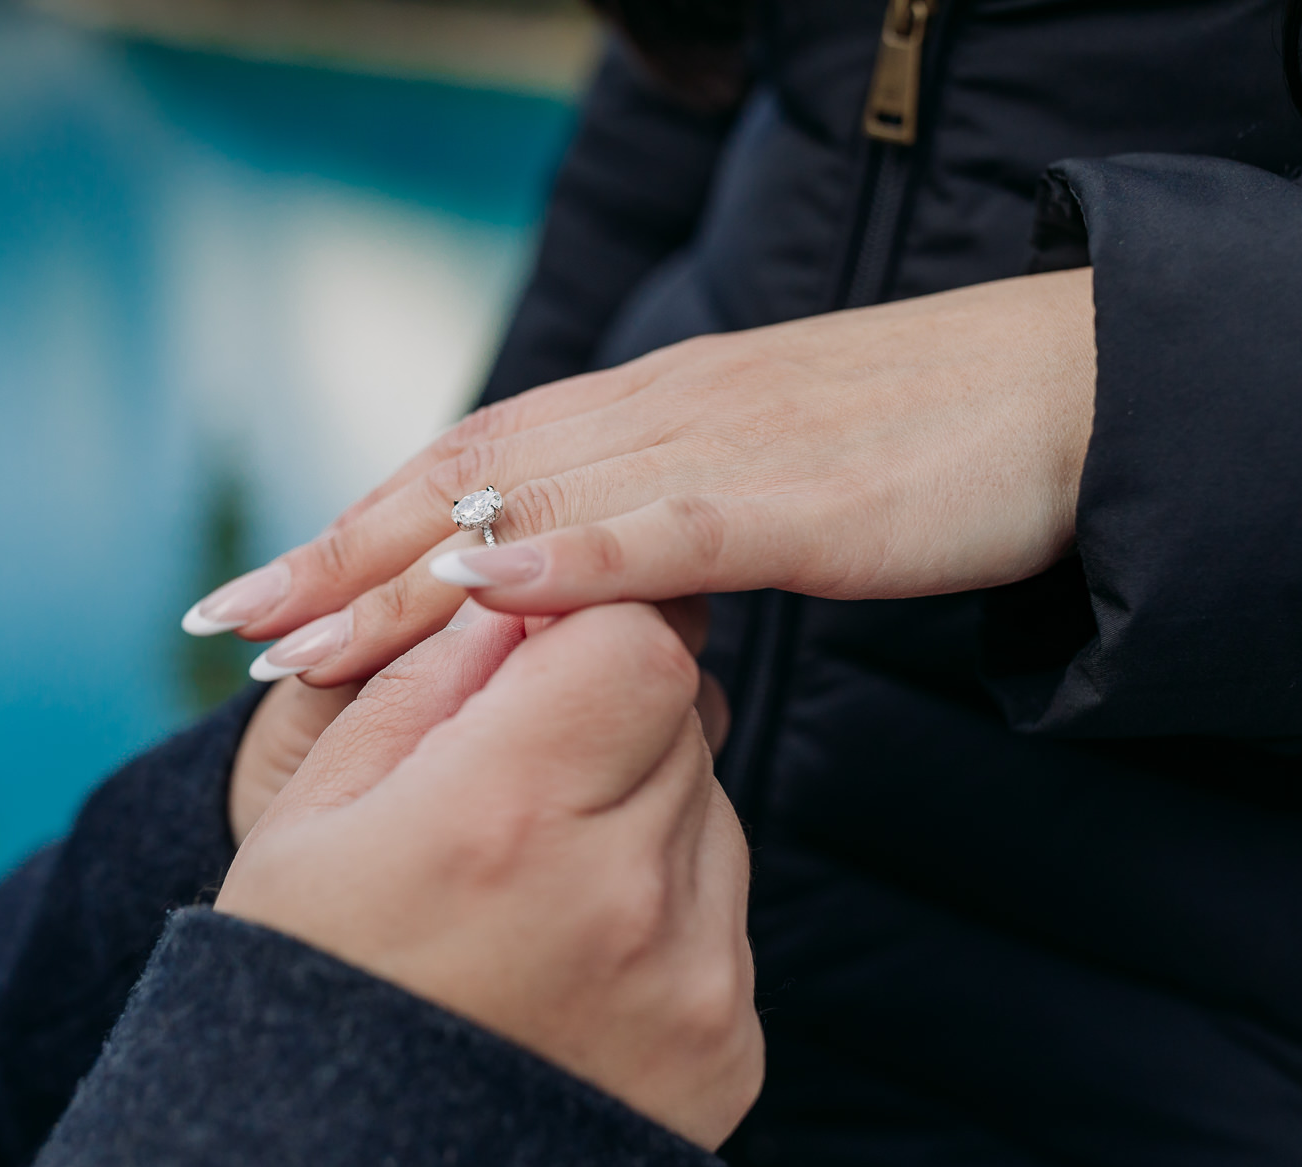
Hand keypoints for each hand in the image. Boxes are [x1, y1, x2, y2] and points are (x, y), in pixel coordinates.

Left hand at [182, 268, 1095, 685]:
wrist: (1072, 393)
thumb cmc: (923, 455)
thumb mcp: (767, 495)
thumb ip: (669, 542)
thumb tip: (595, 613)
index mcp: (645, 420)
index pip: (470, 469)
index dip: (358, 536)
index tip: (268, 605)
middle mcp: (654, 417)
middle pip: (462, 482)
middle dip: (338, 559)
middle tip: (229, 626)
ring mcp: (718, 449)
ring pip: (530, 502)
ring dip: (404, 570)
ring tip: (300, 638)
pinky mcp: (795, 495)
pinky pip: (665, 525)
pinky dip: (568, 556)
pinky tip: (486, 591)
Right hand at [217, 602, 760, 1149]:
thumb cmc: (300, 990)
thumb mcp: (310, 815)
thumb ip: (423, 684)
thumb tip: (512, 602)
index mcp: (505, 816)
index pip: (636, 639)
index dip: (586, 628)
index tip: (532, 657)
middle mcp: (623, 896)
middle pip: (680, 715)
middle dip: (604, 716)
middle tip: (511, 782)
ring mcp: (692, 982)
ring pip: (708, 812)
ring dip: (637, 814)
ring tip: (526, 894)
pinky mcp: (727, 1050)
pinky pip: (720, 917)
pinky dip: (661, 914)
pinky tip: (564, 968)